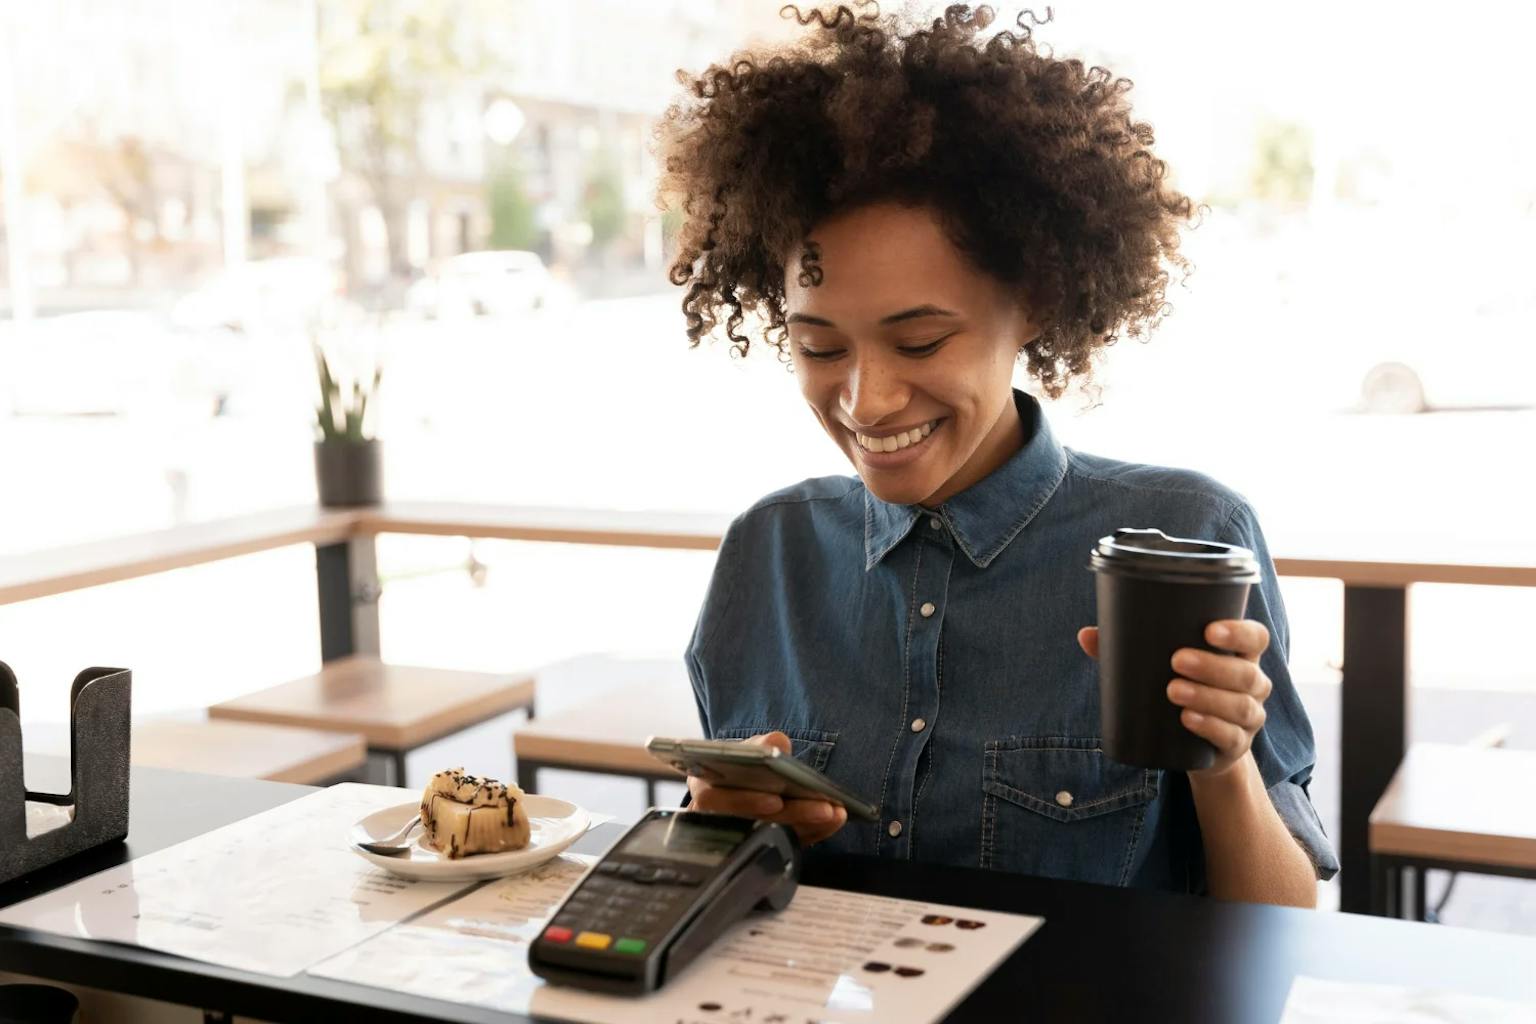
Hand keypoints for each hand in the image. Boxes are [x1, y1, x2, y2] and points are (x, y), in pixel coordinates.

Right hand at [684, 731, 848, 844]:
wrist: (741, 779)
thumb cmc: (740, 764)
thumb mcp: (747, 748)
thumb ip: (761, 743)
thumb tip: (777, 743)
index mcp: (703, 789)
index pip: (714, 801)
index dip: (745, 802)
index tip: (775, 800)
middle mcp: (715, 819)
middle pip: (752, 824)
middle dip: (791, 815)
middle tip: (822, 808)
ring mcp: (741, 837)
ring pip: (773, 837)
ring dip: (808, 826)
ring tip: (835, 812)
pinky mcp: (764, 847)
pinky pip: (788, 843)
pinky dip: (814, 832)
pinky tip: (834, 820)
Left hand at [1077, 621, 1273, 777]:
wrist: (1196, 747)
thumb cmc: (1181, 688)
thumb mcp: (1161, 668)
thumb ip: (1127, 649)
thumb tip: (1087, 635)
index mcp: (1239, 655)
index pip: (1256, 637)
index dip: (1239, 632)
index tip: (1209, 630)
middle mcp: (1252, 683)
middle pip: (1246, 672)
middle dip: (1212, 666)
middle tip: (1177, 661)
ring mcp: (1249, 716)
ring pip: (1240, 705)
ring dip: (1207, 697)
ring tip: (1173, 691)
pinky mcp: (1237, 745)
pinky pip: (1231, 736)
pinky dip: (1210, 727)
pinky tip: (1188, 720)